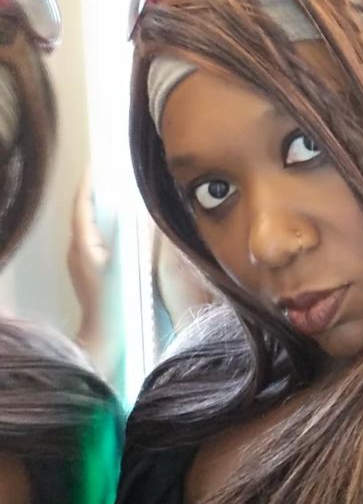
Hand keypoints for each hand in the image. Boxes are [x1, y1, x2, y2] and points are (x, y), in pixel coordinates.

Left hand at [67, 167, 118, 376]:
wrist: (105, 340)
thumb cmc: (116, 306)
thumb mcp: (130, 267)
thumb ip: (137, 238)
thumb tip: (144, 214)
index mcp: (83, 246)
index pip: (83, 205)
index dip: (90, 183)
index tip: (98, 163)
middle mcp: (77, 251)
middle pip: (85, 212)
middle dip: (97, 191)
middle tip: (113, 172)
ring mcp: (82, 263)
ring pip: (90, 226)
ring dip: (101, 208)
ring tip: (119, 191)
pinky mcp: (90, 272)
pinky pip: (95, 238)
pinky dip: (105, 225)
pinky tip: (122, 225)